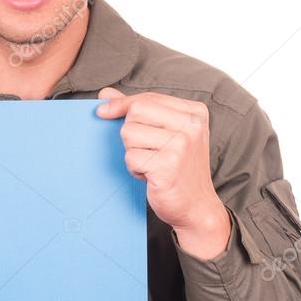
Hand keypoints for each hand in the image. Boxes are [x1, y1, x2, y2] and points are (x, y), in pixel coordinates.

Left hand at [96, 87, 230, 258]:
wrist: (197, 206)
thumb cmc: (178, 168)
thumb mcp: (166, 133)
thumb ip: (138, 110)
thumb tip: (105, 94)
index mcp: (194, 113)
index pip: (148, 98)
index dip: (122, 104)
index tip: (103, 111)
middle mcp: (191, 126)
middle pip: (136, 112)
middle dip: (130, 132)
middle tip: (147, 150)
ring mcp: (181, 146)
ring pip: (129, 134)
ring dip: (132, 152)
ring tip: (151, 164)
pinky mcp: (168, 166)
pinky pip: (130, 157)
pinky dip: (134, 169)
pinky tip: (151, 176)